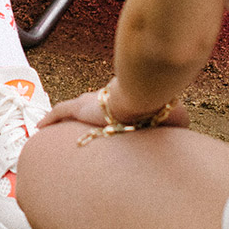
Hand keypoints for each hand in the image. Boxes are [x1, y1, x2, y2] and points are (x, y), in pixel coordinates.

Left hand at [39, 89, 189, 129]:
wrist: (145, 99)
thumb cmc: (160, 108)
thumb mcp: (174, 119)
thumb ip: (178, 124)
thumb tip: (188, 130)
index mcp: (127, 100)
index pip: (115, 105)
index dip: (111, 113)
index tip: (110, 121)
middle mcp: (107, 98)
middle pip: (93, 104)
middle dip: (87, 112)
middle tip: (81, 124)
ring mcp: (93, 102)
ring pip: (75, 109)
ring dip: (65, 118)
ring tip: (55, 126)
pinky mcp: (80, 108)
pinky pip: (61, 112)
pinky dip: (51, 118)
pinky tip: (40, 126)